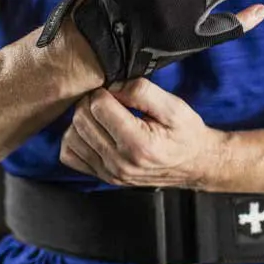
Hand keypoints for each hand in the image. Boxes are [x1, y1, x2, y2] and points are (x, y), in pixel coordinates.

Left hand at [60, 78, 224, 188]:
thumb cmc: (186, 134)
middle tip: (108, 99)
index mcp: (139, 144)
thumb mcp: (174, 106)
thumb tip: (111, 86)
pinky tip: (93, 131)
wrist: (193, 164)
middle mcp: (120, 162)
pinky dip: (75, 139)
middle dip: (91, 102)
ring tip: (101, 115)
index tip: (117, 92)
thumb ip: (142, 91)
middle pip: (81, 120)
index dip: (105, 91)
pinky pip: (69, 155)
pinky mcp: (103, 177)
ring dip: (82, 119)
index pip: (99, 106)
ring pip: (71, 136)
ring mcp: (109, 173)